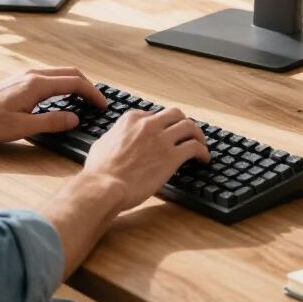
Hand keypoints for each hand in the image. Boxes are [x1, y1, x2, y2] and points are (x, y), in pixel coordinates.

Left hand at [0, 67, 106, 143]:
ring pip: (60, 73)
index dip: (93, 93)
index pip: (75, 83)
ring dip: (76, 84)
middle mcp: (34, 74)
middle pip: (71, 73)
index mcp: (37, 84)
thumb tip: (75, 118)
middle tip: (98, 102)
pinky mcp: (21, 79)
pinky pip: (50, 76)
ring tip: (84, 100)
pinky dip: (64, 84)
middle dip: (88, 86)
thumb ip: (52, 122)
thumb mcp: (23, 127)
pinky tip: (62, 98)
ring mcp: (27, 75)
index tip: (103, 105)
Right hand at [83, 106, 208, 210]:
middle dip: (183, 122)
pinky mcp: (172, 157)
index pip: (154, 115)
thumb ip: (114, 136)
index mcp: (131, 119)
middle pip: (175, 114)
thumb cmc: (99, 171)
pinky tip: (203, 159)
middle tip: (187, 133)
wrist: (104, 187)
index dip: (162, 124)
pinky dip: (202, 152)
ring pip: (189, 126)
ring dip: (197, 135)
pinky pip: (195, 147)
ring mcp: (162, 139)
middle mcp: (149, 124)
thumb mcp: (102, 144)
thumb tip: (115, 139)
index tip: (166, 132)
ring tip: (200, 144)